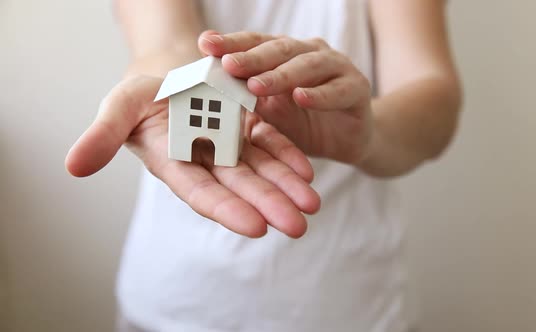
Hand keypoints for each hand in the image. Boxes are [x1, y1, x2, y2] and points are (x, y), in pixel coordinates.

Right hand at [65, 76, 319, 237]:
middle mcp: (206, 162)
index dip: (227, 210)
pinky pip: (272, 142)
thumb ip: (102, 135)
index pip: (202, 193)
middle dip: (269, 205)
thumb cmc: (139, 97)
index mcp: (175, 164)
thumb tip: (73, 167)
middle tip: (298, 226)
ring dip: (287, 188)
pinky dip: (289, 157)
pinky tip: (308, 172)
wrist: (167, 76)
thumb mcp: (119, 108)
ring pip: (262, 170)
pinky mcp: (248, 127)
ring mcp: (230, 145)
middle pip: (241, 188)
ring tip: (312, 205)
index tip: (256, 226)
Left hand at [198, 31, 373, 163]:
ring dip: (281, 75)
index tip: (205, 45)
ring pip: (308, 65)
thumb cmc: (304, 123)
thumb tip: (214, 93)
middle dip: (251, 57)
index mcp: (287, 54)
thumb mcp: (270, 114)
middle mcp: (311, 53)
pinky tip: (301, 98)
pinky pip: (337, 90)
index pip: (256, 43)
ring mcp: (337, 67)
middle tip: (227, 64)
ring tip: (256, 85)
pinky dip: (319, 95)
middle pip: (279, 49)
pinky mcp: (357, 88)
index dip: (232, 43)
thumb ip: (250, 101)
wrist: (348, 141)